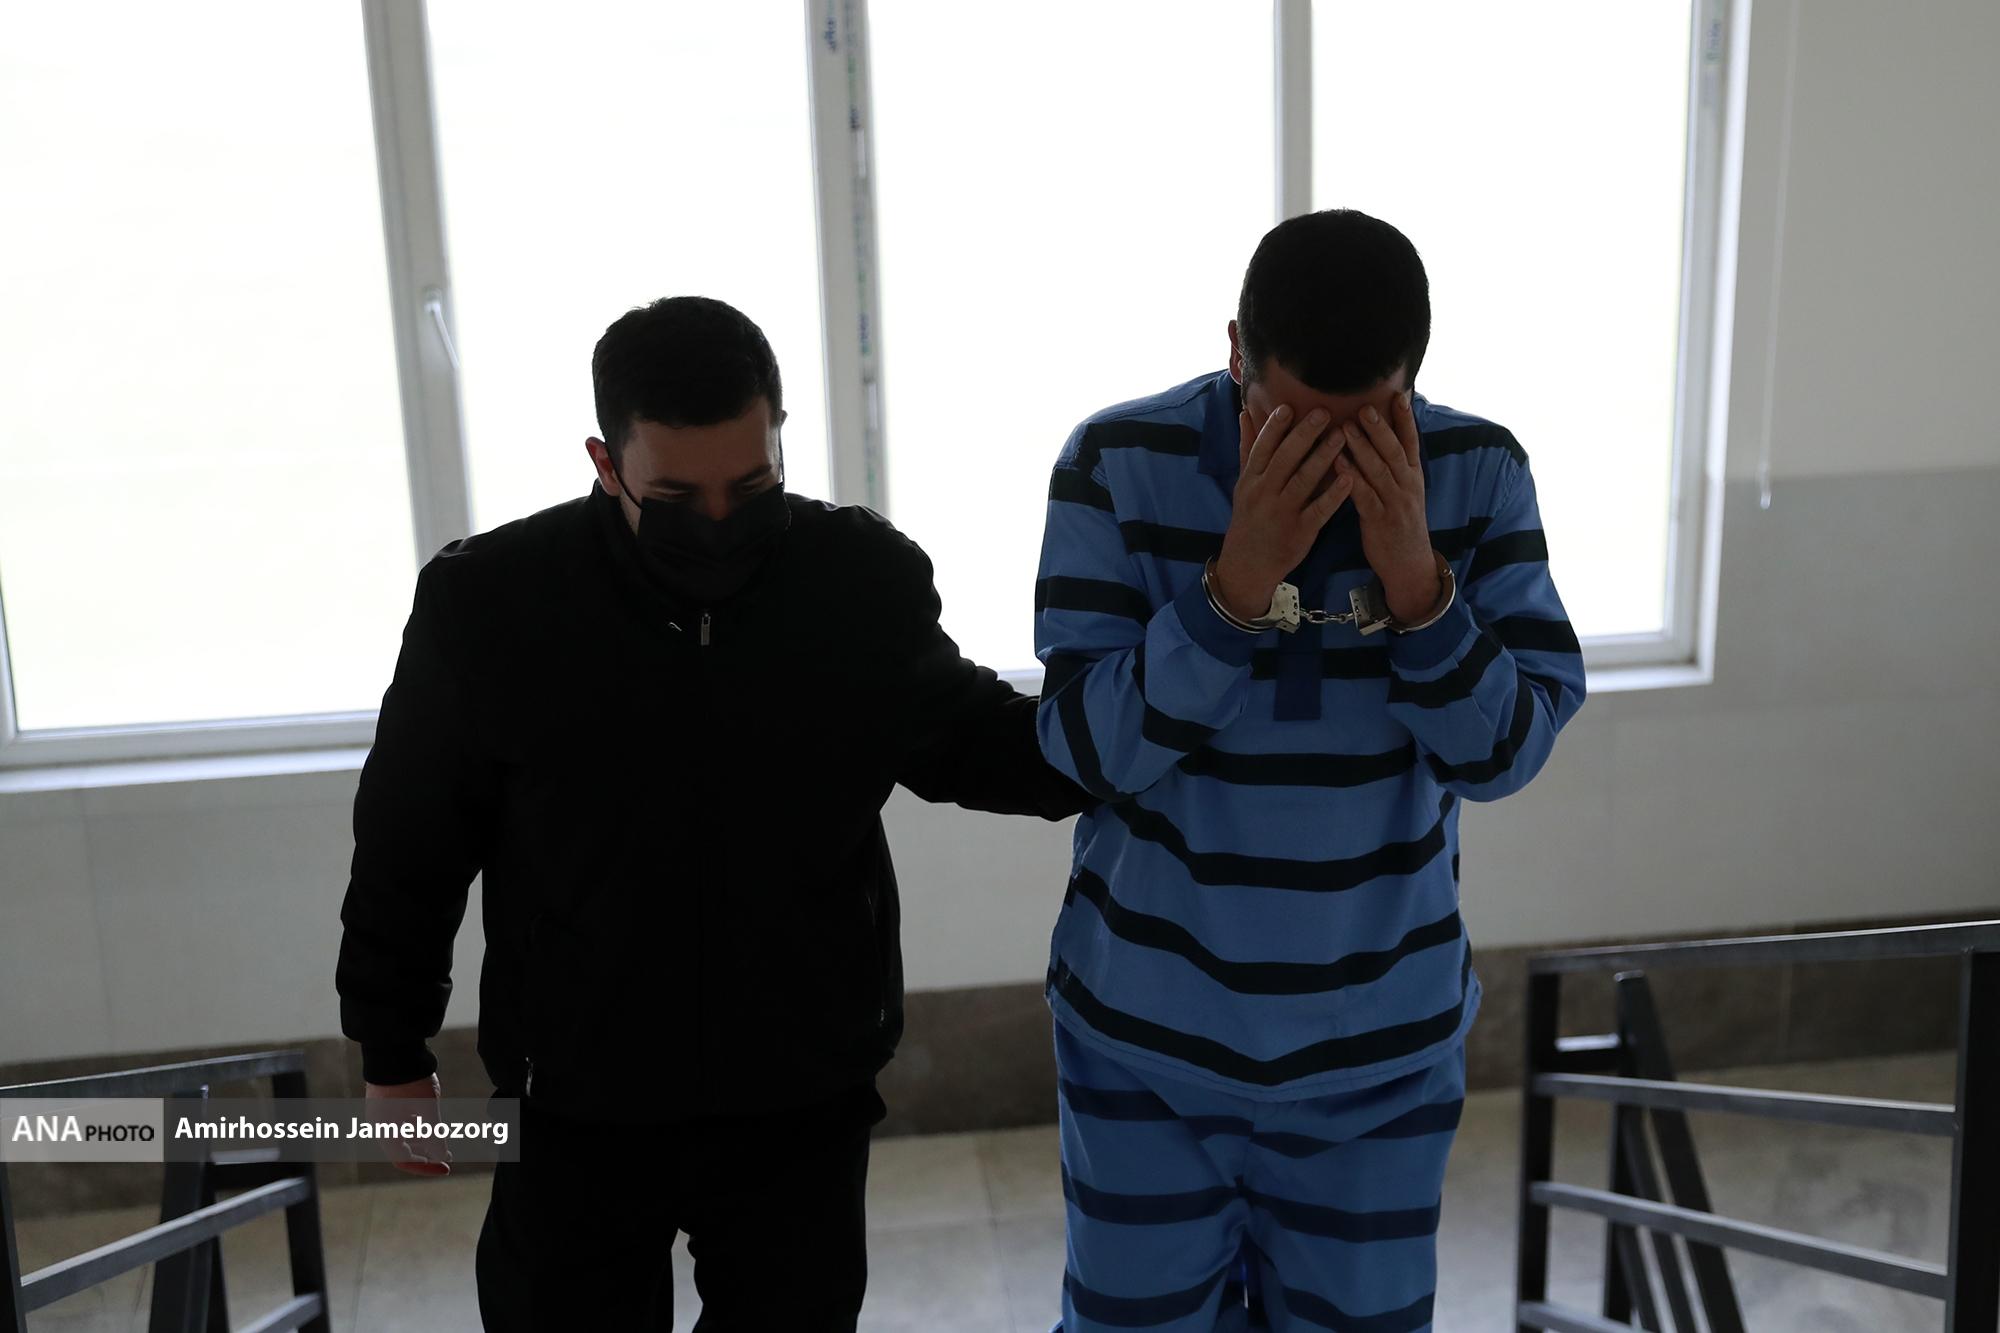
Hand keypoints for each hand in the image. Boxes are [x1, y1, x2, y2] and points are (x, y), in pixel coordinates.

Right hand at [363, 1072, 452, 1175]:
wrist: (395, 1046)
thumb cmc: (409, 1080)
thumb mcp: (427, 1109)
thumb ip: (434, 1135)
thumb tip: (441, 1156)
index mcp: (384, 1130)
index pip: (403, 1160)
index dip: (425, 1167)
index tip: (445, 1168)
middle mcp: (380, 1123)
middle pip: (402, 1149)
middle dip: (426, 1155)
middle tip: (448, 1157)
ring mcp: (382, 1110)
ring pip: (404, 1134)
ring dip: (424, 1141)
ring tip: (444, 1143)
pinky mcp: (388, 1099)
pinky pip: (403, 1121)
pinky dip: (418, 1127)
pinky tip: (434, 1126)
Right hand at [1212, 404, 1354, 620]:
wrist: (1249, 564)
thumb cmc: (1249, 518)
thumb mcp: (1243, 483)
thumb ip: (1248, 448)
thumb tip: (1246, 413)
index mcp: (1251, 480)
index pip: (1262, 448)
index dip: (1275, 427)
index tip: (1290, 406)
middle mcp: (1264, 493)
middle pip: (1285, 459)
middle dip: (1304, 435)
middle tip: (1324, 412)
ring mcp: (1283, 513)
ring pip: (1304, 480)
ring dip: (1323, 457)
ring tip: (1342, 436)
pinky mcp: (1300, 531)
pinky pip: (1319, 509)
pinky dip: (1334, 494)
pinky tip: (1349, 477)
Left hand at [1334, 393, 1440, 621]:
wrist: (1409, 564)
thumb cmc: (1400, 523)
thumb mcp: (1404, 492)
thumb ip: (1394, 466)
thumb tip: (1382, 437)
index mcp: (1414, 477)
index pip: (1412, 442)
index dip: (1406, 419)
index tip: (1400, 394)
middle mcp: (1407, 486)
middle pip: (1395, 451)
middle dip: (1380, 428)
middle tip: (1364, 406)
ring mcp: (1395, 503)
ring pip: (1379, 471)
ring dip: (1362, 448)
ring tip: (1345, 427)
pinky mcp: (1379, 520)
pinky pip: (1364, 496)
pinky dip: (1351, 478)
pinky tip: (1337, 464)